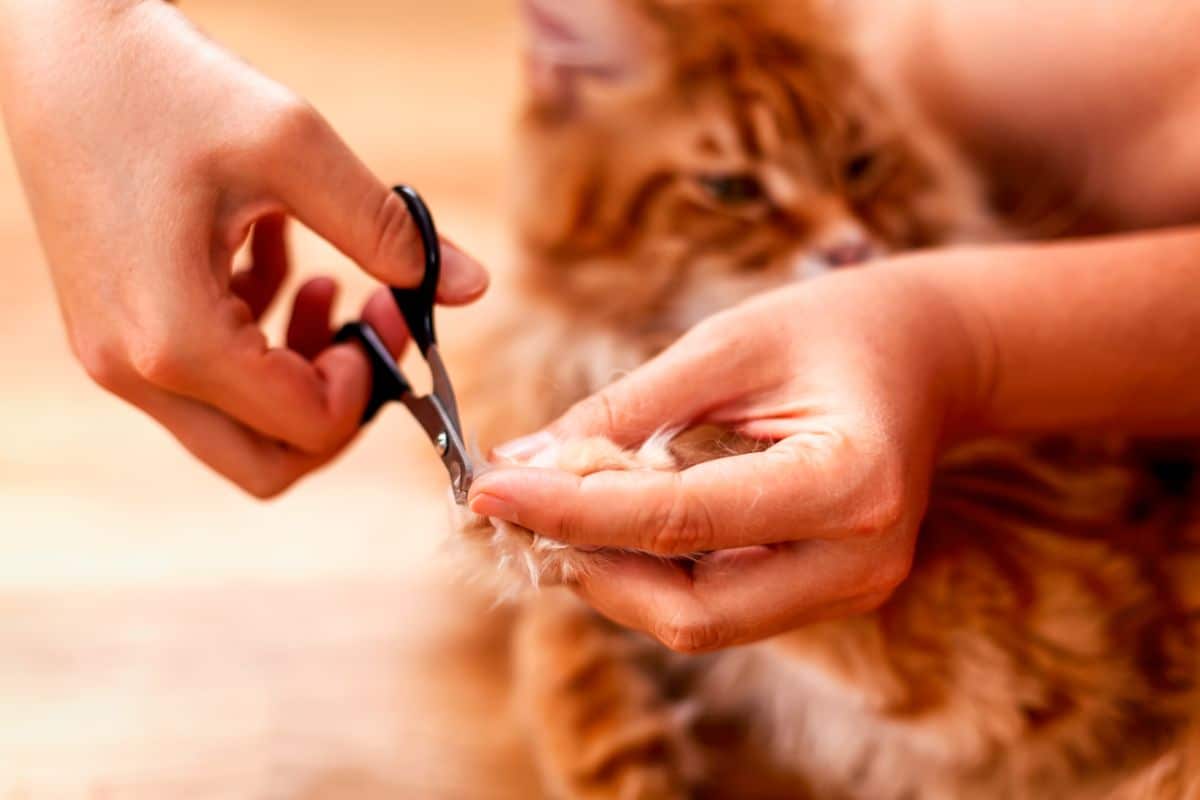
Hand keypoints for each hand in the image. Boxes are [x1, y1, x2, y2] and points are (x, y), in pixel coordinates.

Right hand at [0, 0, 487, 495]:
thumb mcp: (293, 147)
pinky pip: (205, 378)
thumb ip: (388, 229)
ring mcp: (115, 355)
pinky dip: (257, 338)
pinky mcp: (114, 329)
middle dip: (338, 404)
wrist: (55, 43)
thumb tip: (472, 287)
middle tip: (370, 327)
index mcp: (176, 338)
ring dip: (298, 370)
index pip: (307, 427)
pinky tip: (276, 257)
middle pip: (266, 462)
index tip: (391, 310)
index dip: (371, 382)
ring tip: (329, 286)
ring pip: (236, 426)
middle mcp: (133, 368)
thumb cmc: (164, 84)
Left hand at [469, 266, 984, 650]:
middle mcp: (857, 561)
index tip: (487, 486)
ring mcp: (846, 588)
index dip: (571, 510)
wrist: (925, 352)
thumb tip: (519, 461)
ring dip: (609, 573)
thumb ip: (624, 410)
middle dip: (587, 565)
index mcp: (850, 483)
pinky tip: (607, 521)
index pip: (680, 522)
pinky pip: (716, 604)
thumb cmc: (833, 329)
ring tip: (548, 508)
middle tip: (512, 507)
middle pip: (690, 613)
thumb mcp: (725, 347)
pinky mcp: (822, 592)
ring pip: (697, 620)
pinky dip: (648, 571)